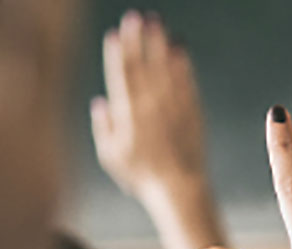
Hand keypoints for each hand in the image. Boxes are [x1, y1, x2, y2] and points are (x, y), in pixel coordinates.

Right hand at [90, 10, 207, 205]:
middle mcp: (150, 107)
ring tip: (156, 22)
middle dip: (138, 39)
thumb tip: (99, 102)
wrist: (178, 188)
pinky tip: (180, 47)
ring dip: (160, 44)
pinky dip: (183, 64)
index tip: (114, 33)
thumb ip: (103, 127)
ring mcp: (173, 107)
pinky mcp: (192, 111)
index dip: (117, 53)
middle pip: (143, 66)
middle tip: (135, 16)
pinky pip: (186, 82)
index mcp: (127, 115)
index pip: (121, 77)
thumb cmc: (141, 175)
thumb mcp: (111, 156)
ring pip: (165, 69)